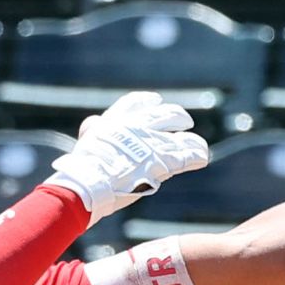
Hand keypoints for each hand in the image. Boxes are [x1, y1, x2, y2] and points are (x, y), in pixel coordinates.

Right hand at [44, 92, 208, 221]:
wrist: (90, 183)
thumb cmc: (83, 168)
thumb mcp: (86, 141)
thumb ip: (92, 130)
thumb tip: (92, 124)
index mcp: (118, 119)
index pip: (136, 102)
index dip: (148, 101)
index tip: (156, 101)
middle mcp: (138, 125)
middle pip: (167, 113)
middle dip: (177, 117)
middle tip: (184, 122)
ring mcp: (153, 142)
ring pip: (182, 135)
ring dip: (190, 141)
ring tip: (197, 146)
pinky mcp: (164, 161)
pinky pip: (188, 154)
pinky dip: (197, 155)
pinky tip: (202, 157)